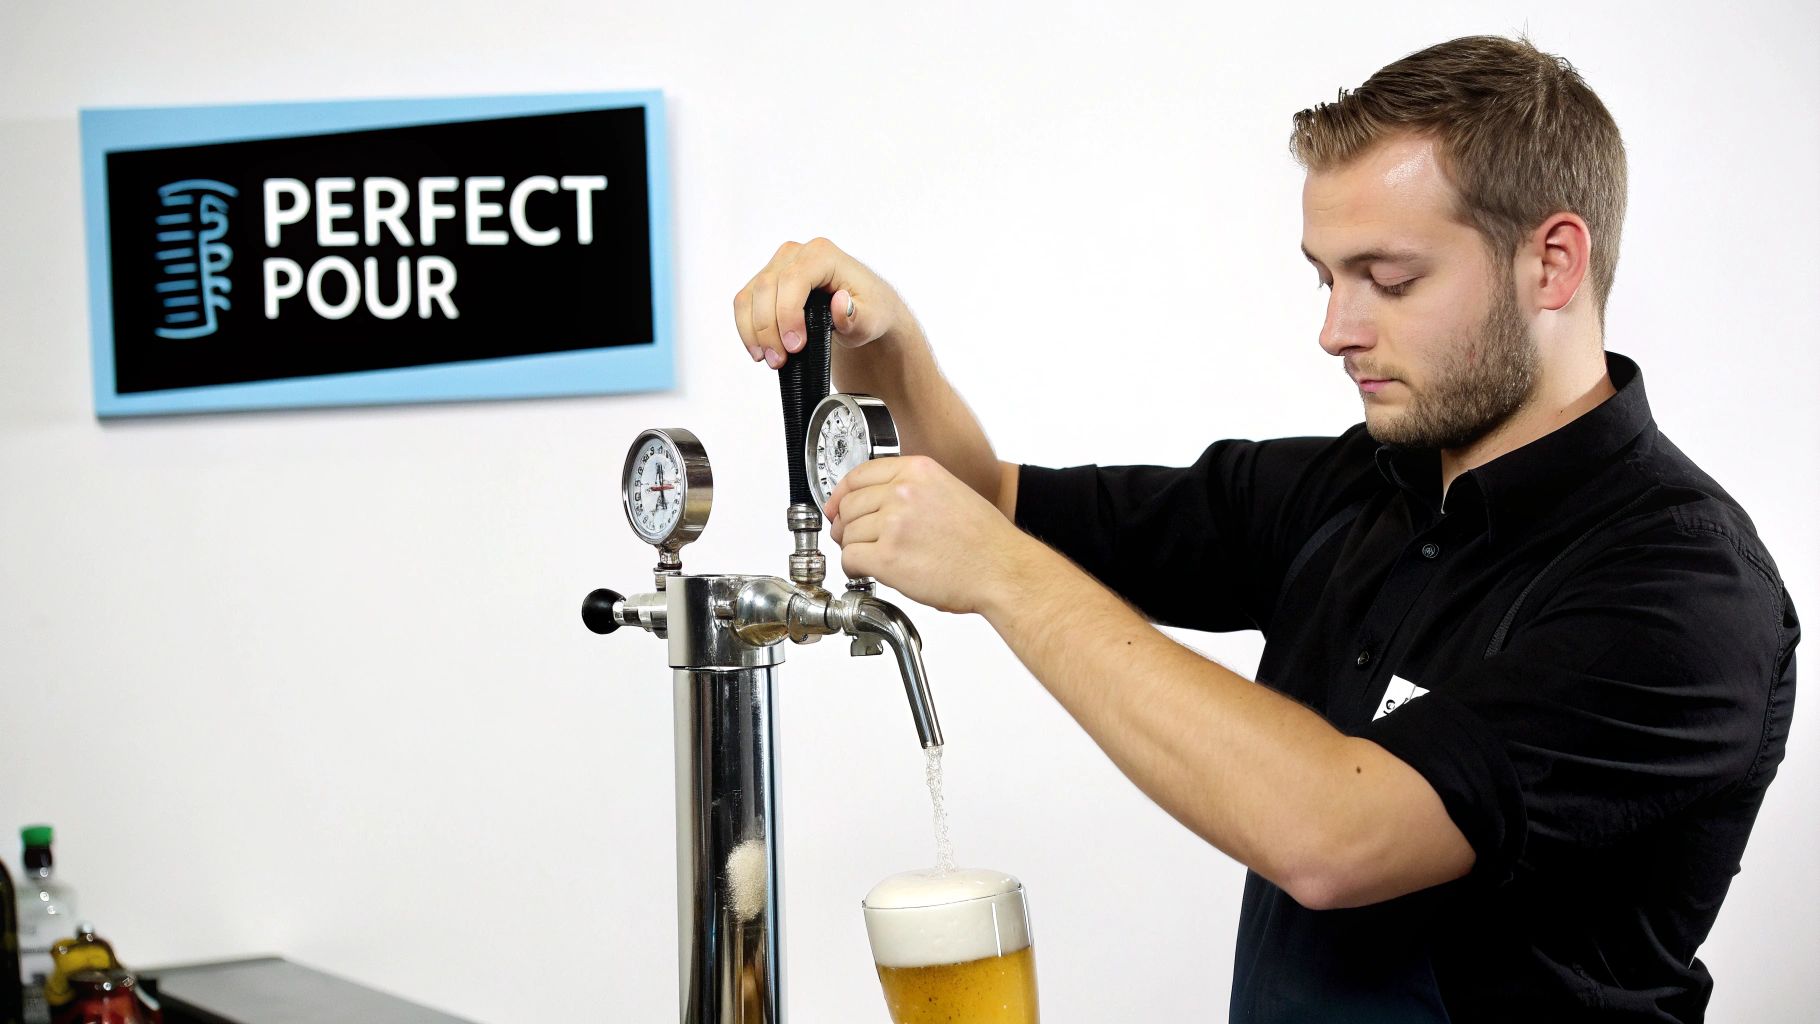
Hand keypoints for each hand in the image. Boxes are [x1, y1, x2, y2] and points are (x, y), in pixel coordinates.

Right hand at [732, 238, 905, 367]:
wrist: (863, 311)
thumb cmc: (869, 310)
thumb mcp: (872, 319)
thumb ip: (857, 316)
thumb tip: (841, 302)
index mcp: (823, 254)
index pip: (794, 280)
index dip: (787, 314)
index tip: (795, 346)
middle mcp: (796, 253)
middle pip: (766, 288)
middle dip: (769, 329)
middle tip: (780, 360)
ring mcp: (778, 265)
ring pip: (750, 296)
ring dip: (754, 332)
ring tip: (769, 359)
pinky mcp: (766, 281)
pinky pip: (744, 303)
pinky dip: (747, 328)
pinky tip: (758, 350)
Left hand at [826, 455, 1036, 615]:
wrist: (1003, 570)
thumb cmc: (985, 541)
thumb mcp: (950, 492)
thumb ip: (914, 490)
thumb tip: (879, 502)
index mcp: (918, 471)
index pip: (859, 475)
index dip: (841, 494)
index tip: (836, 506)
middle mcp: (903, 492)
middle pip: (849, 505)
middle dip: (845, 525)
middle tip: (852, 539)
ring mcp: (894, 523)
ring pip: (847, 533)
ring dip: (853, 548)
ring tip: (871, 558)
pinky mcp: (888, 557)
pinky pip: (851, 558)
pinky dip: (853, 568)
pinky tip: (869, 571)